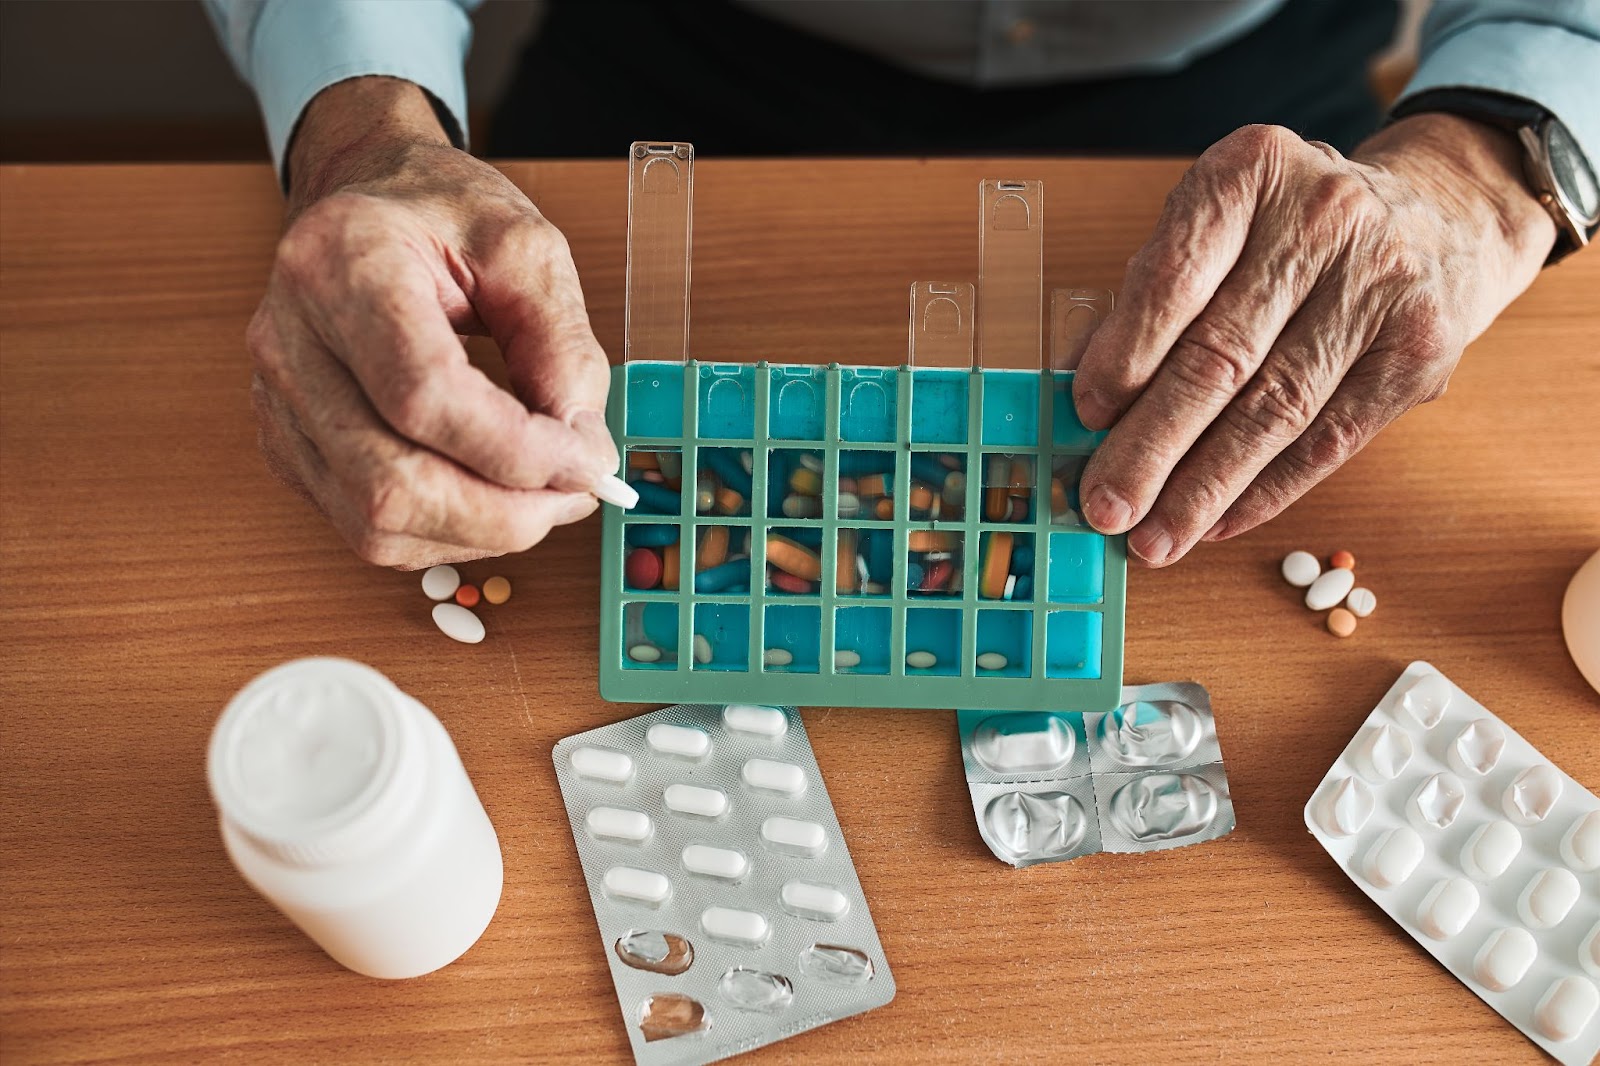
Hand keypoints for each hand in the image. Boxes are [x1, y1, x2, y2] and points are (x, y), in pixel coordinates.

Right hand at [248, 77, 618, 569]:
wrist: (366, 197)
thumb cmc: (441, 214)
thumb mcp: (528, 248)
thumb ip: (563, 346)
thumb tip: (581, 451)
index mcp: (342, 264)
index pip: (423, 396)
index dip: (515, 450)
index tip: (588, 461)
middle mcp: (289, 339)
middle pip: (390, 481)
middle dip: (504, 513)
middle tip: (579, 491)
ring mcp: (278, 401)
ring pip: (374, 522)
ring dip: (479, 532)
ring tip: (542, 495)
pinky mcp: (287, 445)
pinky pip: (365, 528)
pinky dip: (444, 534)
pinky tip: (490, 497)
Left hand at [1072, 115, 1555, 565]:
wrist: (1436, 217)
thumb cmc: (1288, 231)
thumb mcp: (1215, 228)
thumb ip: (1147, 299)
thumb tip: (1081, 393)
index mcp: (1251, 172)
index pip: (1174, 276)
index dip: (1124, 356)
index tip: (1084, 416)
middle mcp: (1323, 220)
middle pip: (1222, 355)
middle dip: (1152, 445)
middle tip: (1105, 505)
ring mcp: (1381, 285)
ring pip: (1275, 410)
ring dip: (1204, 487)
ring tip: (1153, 537)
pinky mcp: (1418, 353)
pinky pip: (1328, 440)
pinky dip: (1265, 491)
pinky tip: (1215, 523)